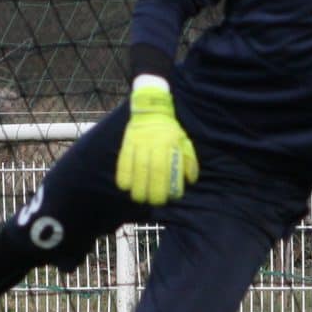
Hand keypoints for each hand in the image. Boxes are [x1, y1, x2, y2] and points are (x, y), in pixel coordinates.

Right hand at [115, 78, 198, 205]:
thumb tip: (189, 180)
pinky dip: (123, 175)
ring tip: (138, 198)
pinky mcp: (127, 142)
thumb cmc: (170, 131)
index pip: (165, 168)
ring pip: (135, 167)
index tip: (166, 198)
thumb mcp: (184, 141)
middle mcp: (152, 142)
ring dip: (136, 186)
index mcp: (169, 143)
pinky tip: (124, 186)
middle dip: (150, 190)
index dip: (164, 186)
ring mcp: (138, 142)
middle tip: (152, 202)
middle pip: (149, 170)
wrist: (151, 109)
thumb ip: (189, 160)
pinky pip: (122, 161)